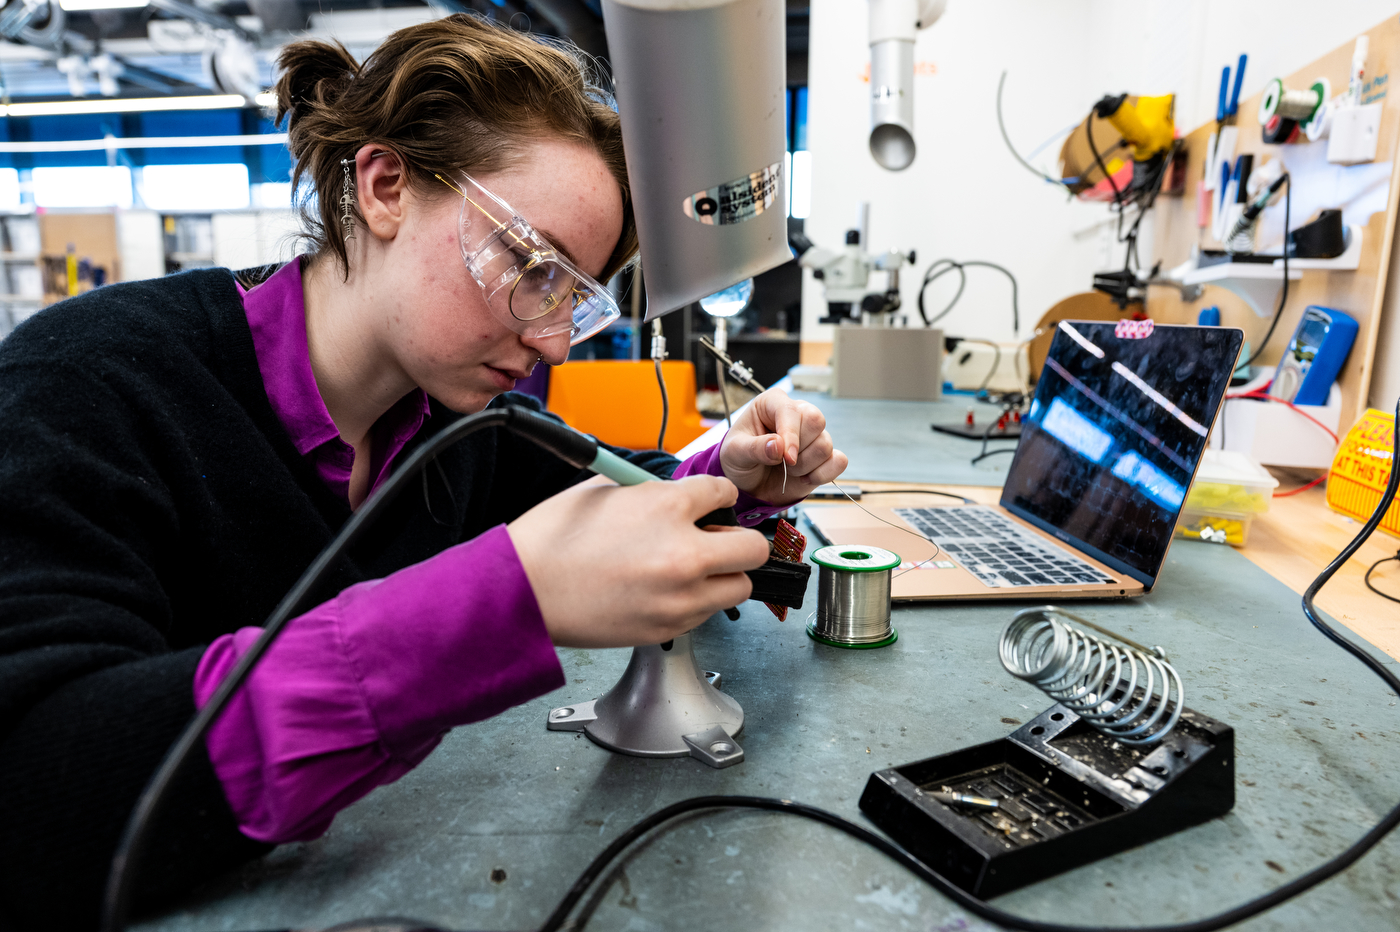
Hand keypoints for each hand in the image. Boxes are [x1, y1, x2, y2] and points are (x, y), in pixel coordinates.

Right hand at [508, 475, 770, 647]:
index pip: (727, 494)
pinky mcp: (669, 628)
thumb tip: (677, 498)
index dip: (717, 497)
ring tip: (691, 571)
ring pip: (739, 587)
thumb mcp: (605, 490)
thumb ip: (653, 492)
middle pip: (754, 549)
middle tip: (718, 540)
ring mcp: (680, 597)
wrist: (523, 591)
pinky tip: (664, 591)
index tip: (711, 504)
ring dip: (722, 576)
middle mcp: (685, 553)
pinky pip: (705, 613)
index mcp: (668, 507)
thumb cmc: (553, 538)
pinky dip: (695, 602)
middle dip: (738, 541)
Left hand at [719, 388, 847, 504]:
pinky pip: (839, 462)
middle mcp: (797, 415)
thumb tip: (778, 446)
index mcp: (773, 403)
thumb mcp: (735, 453)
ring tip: (786, 470)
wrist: (749, 485)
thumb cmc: (739, 460)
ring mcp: (813, 435)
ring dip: (804, 466)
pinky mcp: (824, 456)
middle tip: (780, 462)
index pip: (792, 410)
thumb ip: (754, 448)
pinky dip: (821, 475)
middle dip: (798, 449)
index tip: (786, 457)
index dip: (791, 434)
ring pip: (825, 444)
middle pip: (816, 420)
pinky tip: (803, 478)